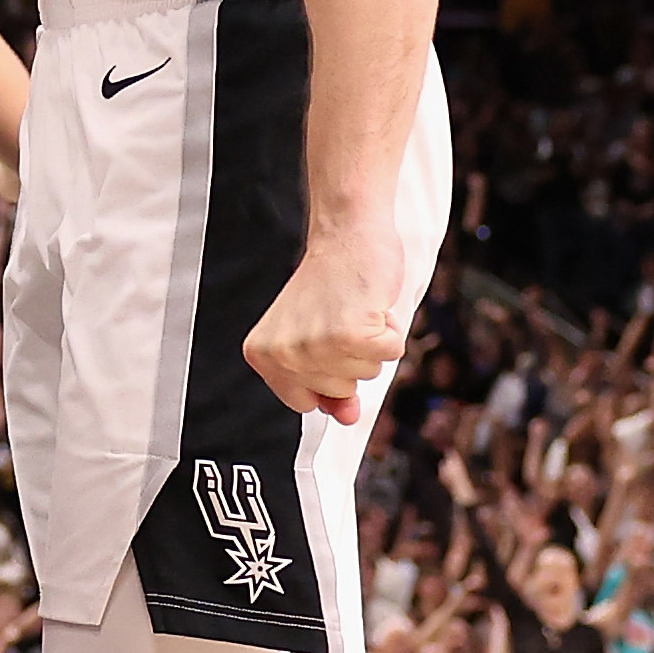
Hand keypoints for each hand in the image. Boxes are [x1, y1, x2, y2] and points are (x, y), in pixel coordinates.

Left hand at [246, 234, 405, 424]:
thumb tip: (347, 418)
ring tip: (355, 310)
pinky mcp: (351, 335)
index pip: (304, 403)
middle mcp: (285, 354)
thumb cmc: (332, 282)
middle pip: (339, 392)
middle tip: (340, 317)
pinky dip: (390, 331)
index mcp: (263, 355)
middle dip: (350, 359)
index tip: (324, 342)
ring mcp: (317, 346)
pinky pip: (390, 355)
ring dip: (371, 343)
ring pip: (366, 375)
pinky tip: (371, 306)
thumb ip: (328, 385)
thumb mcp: (317, 340)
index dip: (325, 377)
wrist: (347, 234)